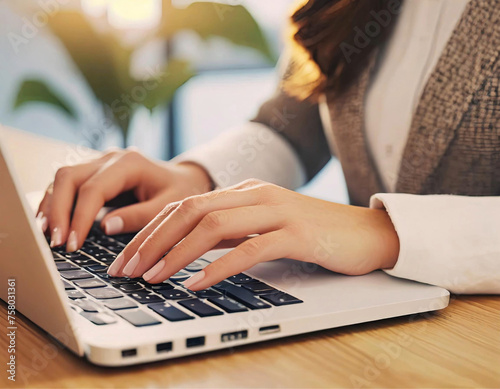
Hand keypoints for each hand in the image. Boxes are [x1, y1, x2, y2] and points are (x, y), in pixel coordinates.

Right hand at [37, 149, 212, 251]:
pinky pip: (68, 185)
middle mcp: (110, 158)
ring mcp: (100, 163)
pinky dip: (56, 203)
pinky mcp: (95, 173)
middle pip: (68, 177)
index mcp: (129, 163)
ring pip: (62, 179)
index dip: (79, 217)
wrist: (187, 179)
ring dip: (51, 207)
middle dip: (57, 211)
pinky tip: (51, 225)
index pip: (93, 189)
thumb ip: (140, 216)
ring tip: (45, 236)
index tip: (72, 244)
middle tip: (55, 243)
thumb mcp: (171, 206)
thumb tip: (105, 227)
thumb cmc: (182, 192)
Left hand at [108, 179, 399, 289]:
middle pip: (189, 210)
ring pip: (212, 226)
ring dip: (175, 254)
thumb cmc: (313, 234)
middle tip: (126, 269)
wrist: (366, 232)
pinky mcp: (296, 234)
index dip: (150, 230)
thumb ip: (229, 232)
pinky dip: (218, 267)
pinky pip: (249, 249)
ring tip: (151, 278)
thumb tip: (187, 250)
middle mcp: (255, 194)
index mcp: (244, 191)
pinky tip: (197, 284)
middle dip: (150, 240)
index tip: (126, 256)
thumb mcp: (263, 227)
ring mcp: (276, 211)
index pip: (185, 204)